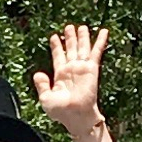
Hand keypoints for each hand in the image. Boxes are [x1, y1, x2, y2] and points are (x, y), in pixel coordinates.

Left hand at [33, 24, 114, 141]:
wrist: (75, 115)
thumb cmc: (61, 111)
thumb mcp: (45, 98)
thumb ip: (41, 85)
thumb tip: (38, 73)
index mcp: (60, 75)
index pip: (58, 56)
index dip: (56, 46)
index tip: (54, 36)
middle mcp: (71, 69)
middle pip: (71, 49)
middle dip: (69, 38)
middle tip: (69, 26)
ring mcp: (82, 68)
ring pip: (82, 48)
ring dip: (82, 37)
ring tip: (81, 26)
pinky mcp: (92, 68)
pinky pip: (96, 52)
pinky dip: (100, 41)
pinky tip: (103, 31)